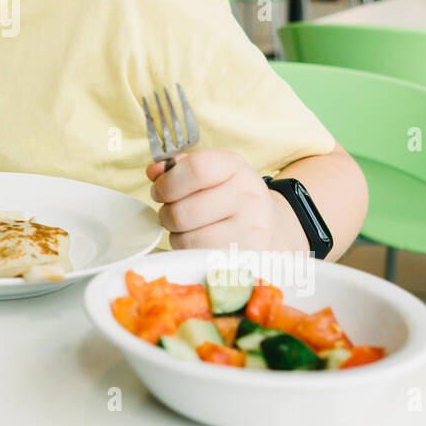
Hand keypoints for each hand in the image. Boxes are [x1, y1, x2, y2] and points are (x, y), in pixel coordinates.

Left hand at [146, 150, 306, 251]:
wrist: (272, 227)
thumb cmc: (232, 196)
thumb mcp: (213, 172)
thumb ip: (180, 167)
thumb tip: (153, 171)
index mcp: (236, 168)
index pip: (196, 169)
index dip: (167, 182)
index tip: (159, 190)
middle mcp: (249, 197)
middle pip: (183, 210)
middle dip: (166, 213)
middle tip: (172, 213)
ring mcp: (251, 230)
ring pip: (186, 238)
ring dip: (176, 235)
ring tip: (188, 228)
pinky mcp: (245, 258)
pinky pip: (198, 257)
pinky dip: (188, 251)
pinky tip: (199, 242)